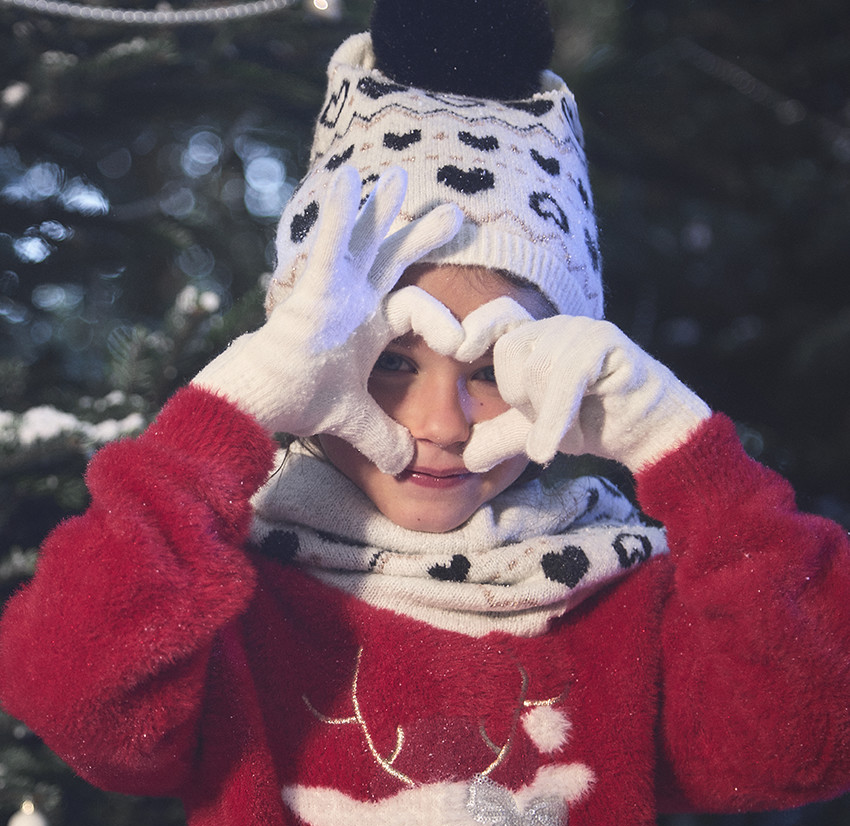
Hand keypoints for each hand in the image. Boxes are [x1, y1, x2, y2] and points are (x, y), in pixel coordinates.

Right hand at [193, 165, 462, 473]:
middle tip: (453, 214)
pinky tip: (347, 180)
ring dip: (380, 207)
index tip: (465, 341)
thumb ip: (382, 436)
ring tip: (399, 175)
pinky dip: (339, 215)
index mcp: (366, 325)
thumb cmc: (298, 402)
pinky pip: (328, 245)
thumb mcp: (353, 420)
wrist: (262, 402)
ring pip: (362, 240)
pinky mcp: (311, 290)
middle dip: (420, 235)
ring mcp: (331, 290)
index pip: (413, 306)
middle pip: (391, 258)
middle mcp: (352, 300)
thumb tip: (406, 464)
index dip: (441, 319)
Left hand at [461, 313, 710, 472]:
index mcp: (537, 337)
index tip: (451, 349)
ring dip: (542, 410)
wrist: (644, 434)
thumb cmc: (591, 422)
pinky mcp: (609, 345)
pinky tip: (546, 449)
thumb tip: (466, 458)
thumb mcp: (535, 432)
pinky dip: (554, 417)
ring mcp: (585, 331)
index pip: (498, 318)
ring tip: (557, 430)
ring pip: (538, 364)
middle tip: (541, 420)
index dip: (476, 328)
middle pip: (510, 350)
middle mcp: (559, 326)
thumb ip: (502, 437)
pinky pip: (567, 377)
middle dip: (518, 395)